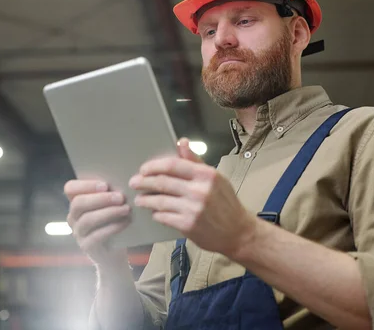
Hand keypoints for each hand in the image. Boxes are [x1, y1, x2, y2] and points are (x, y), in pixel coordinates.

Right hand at [64, 179, 131, 267]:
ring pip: (87, 219)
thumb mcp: (112, 205)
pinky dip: (113, 227)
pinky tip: (125, 222)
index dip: (85, 185)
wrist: (116, 252)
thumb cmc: (115, 221)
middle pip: (78, 203)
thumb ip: (112, 193)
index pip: (70, 188)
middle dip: (101, 198)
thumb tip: (124, 179)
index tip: (106, 185)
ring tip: (126, 209)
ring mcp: (78, 233)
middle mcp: (73, 217)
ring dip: (109, 212)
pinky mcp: (87, 247)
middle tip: (121, 197)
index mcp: (77, 202)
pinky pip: (96, 236)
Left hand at [129, 138, 256, 255]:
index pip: (173, 165)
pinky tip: (154, 212)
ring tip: (139, 199)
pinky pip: (164, 216)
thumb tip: (181, 142)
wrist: (238, 232)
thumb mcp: (215, 178)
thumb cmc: (226, 203)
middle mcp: (199, 190)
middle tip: (134, 182)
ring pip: (160, 201)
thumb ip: (195, 161)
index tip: (144, 169)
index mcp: (206, 175)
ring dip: (146, 199)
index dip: (154, 166)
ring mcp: (193, 209)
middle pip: (162, 182)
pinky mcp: (188, 225)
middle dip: (144, 182)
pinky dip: (156, 214)